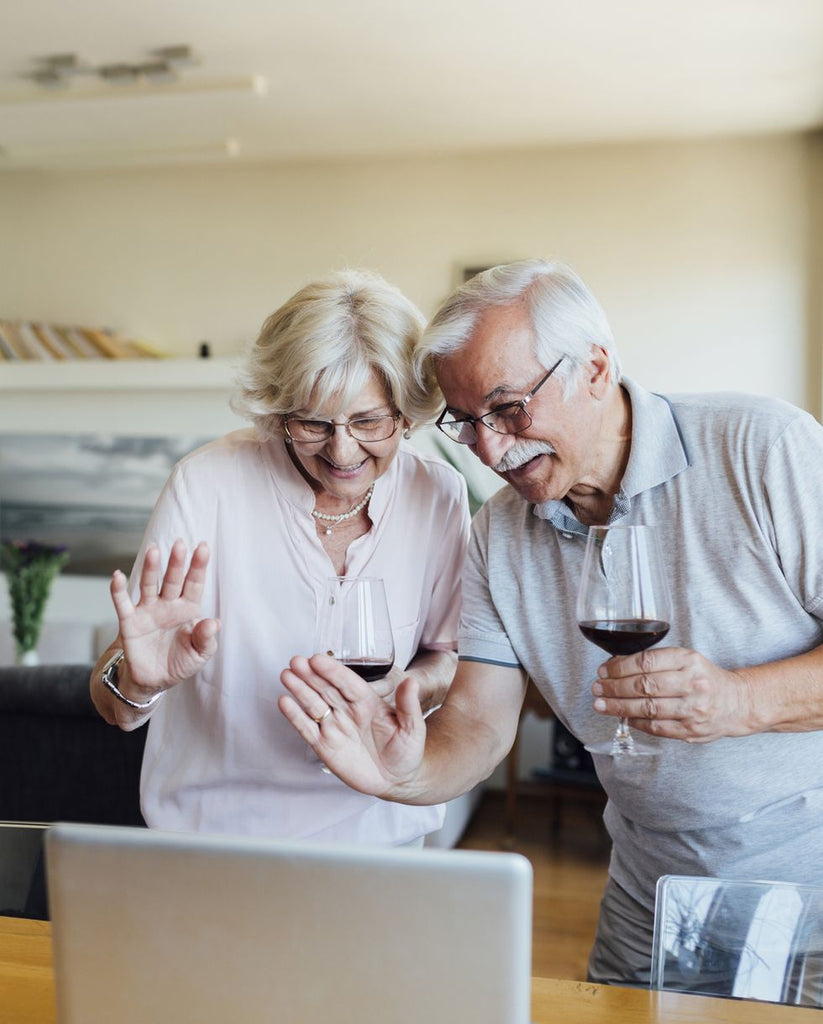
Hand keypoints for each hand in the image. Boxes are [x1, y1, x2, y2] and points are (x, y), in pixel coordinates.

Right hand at [110, 539, 219, 690]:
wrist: (154, 680)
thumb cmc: (180, 662)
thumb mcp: (200, 654)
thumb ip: (207, 639)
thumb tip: (214, 622)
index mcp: (188, 609)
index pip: (194, 584)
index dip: (198, 566)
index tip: (203, 547)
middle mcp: (168, 605)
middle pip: (173, 579)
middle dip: (176, 562)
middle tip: (180, 544)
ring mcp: (148, 611)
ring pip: (149, 585)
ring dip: (151, 568)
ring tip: (153, 550)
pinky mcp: (130, 622)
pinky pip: (122, 604)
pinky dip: (118, 590)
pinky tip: (117, 575)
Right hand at [278, 653, 426, 797]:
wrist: (398, 780)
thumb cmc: (407, 751)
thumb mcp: (413, 728)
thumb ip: (408, 705)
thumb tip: (411, 682)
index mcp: (368, 702)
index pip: (348, 682)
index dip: (333, 671)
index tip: (318, 659)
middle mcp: (348, 711)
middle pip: (326, 689)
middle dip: (311, 675)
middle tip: (296, 661)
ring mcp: (335, 727)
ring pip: (313, 704)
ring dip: (299, 690)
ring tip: (286, 675)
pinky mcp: (324, 746)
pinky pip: (307, 729)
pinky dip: (295, 716)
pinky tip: (285, 702)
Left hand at [591, 646, 753, 742]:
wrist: (737, 703)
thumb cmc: (704, 678)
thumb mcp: (686, 659)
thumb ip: (657, 661)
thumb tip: (617, 666)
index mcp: (689, 660)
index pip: (646, 662)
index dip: (620, 667)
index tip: (604, 670)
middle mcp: (692, 684)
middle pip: (644, 686)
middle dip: (614, 687)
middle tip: (597, 688)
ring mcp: (693, 709)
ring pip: (648, 708)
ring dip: (619, 707)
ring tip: (601, 704)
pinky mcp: (691, 730)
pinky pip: (656, 727)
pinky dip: (636, 722)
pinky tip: (623, 717)